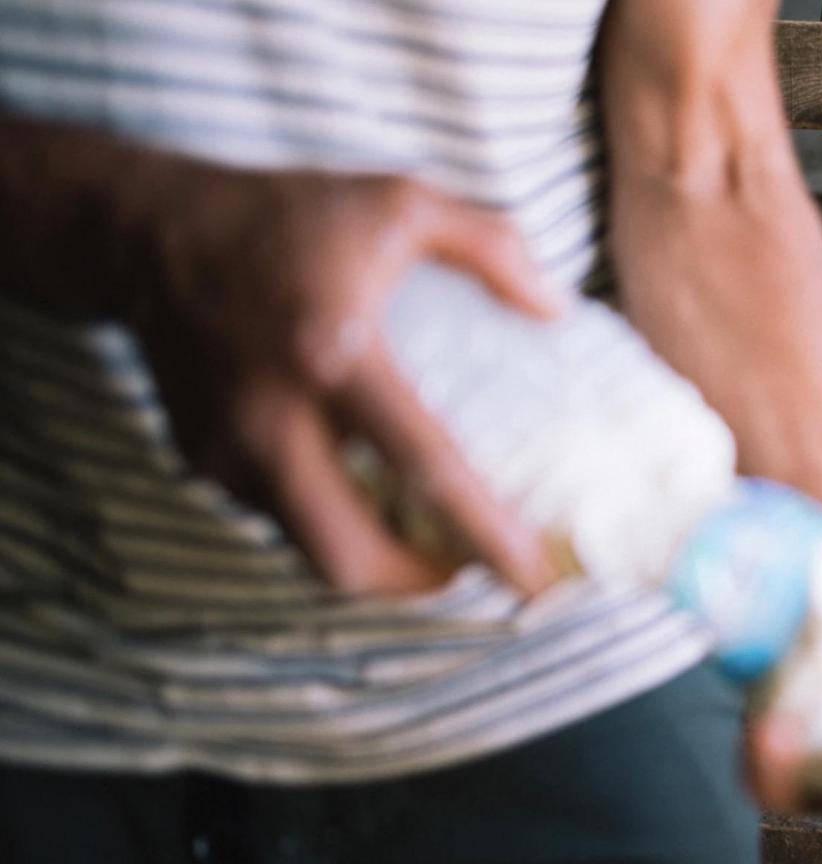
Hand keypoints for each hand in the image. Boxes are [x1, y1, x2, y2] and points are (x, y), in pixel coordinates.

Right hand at [127, 167, 560, 594]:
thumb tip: (557, 310)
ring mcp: (228, 449)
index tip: (536, 579)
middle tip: (476, 572)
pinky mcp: (201, 460)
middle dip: (420, 586)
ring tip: (433, 549)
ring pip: (309, 552)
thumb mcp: (401, 203)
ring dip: (375, 565)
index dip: (487, 535)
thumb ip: (491, 246)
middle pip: (349, 556)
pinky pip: (278, 520)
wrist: (148, 232)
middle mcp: (274, 418)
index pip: (425, 468)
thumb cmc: (289, 216)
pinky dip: (329, 526)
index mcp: (333, 356)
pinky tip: (370, 504)